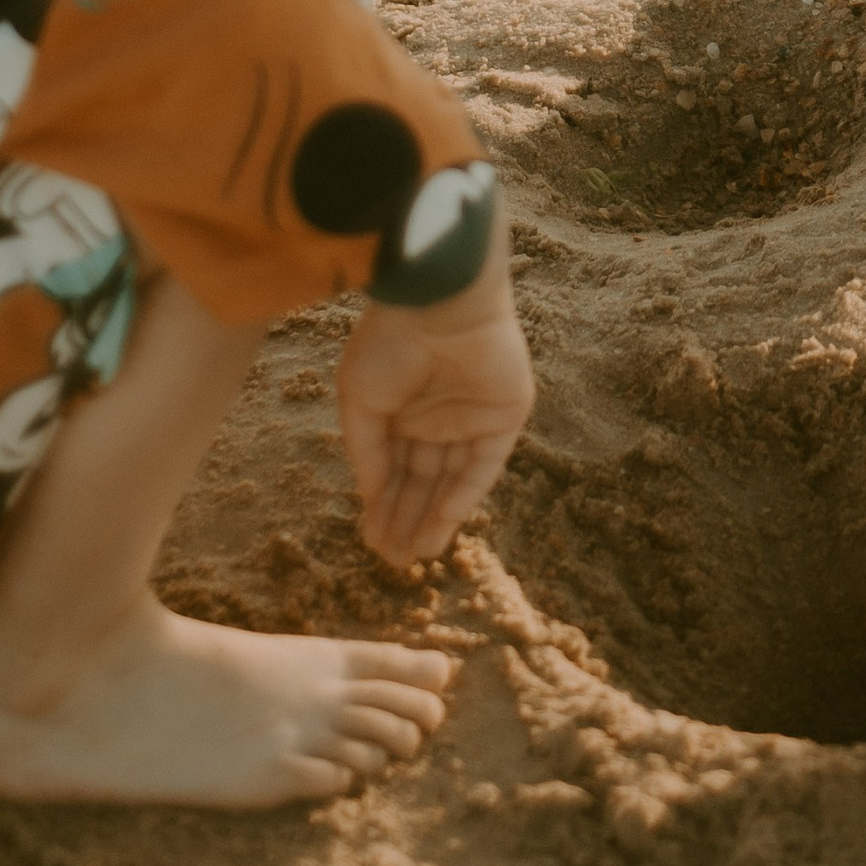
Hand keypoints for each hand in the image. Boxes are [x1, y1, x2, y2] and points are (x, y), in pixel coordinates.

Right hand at [338, 287, 533, 567]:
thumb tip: (370, 497)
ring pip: (451, 480)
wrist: (437, 303)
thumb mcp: (361, 401)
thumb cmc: (390, 343)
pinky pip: (483, 466)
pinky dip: (462, 497)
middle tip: (392, 562)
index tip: (370, 540)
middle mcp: (439, 415)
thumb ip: (367, 451)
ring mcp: (473, 417)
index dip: (382, 505)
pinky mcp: (505, 416)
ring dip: (432, 519)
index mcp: (403, 407)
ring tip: (412, 557)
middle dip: (406, 519)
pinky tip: (439, 527)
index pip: (394, 468)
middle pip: (422, 480)